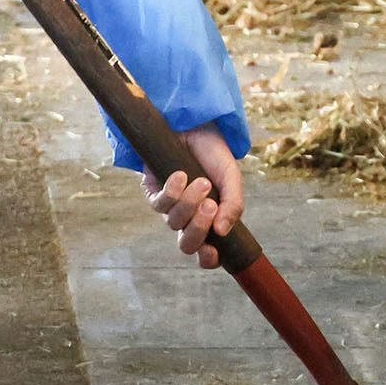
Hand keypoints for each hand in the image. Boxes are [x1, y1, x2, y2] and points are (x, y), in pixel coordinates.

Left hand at [142, 123, 243, 269]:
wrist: (196, 124)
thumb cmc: (213, 154)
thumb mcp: (231, 178)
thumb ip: (233, 205)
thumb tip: (223, 232)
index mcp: (208, 220)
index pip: (206, 252)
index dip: (208, 259)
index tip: (214, 252)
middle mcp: (187, 218)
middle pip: (187, 244)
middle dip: (198, 230)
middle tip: (210, 206)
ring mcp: (169, 207)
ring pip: (174, 222)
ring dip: (188, 204)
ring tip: (201, 182)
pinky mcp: (152, 191)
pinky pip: (158, 204)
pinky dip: (171, 192)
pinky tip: (181, 175)